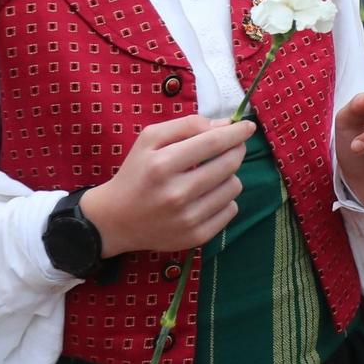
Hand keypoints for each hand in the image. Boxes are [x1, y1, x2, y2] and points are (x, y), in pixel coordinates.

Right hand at [79, 114, 253, 256]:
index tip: (248, 127)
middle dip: (235, 150)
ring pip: (233, 187)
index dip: (236, 133)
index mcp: (162, 165)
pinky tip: (207, 196)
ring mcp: (187, 219)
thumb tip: (225, 125)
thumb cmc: (136, 173)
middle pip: (228, 164)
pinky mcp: (195, 237)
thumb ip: (187, 125)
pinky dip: (225, 199)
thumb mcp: (150, 139)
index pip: (212, 143)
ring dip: (229, 176)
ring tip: (211, 175)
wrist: (115, 220)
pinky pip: (231, 210)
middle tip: (230, 147)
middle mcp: (176, 194)